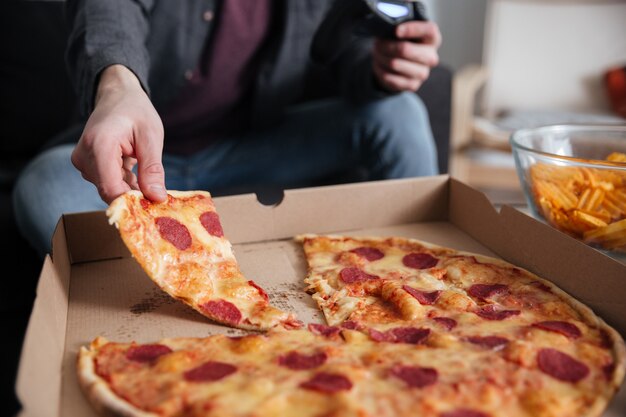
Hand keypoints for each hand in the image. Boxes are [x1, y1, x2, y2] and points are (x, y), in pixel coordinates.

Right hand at [71, 65, 166, 203]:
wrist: (117, 96)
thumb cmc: (136, 112)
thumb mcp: (151, 137)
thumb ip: (152, 170)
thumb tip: (157, 198)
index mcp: (100, 145)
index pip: (111, 189)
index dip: (133, 202)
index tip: (155, 204)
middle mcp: (84, 156)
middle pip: (110, 192)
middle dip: (135, 196)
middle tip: (158, 192)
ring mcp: (82, 162)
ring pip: (109, 189)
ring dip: (131, 188)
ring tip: (146, 172)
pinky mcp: (85, 166)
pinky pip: (107, 183)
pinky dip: (124, 183)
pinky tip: (136, 171)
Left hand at [372, 20, 441, 91]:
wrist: (399, 67)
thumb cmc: (401, 43)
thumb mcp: (402, 33)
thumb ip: (399, 29)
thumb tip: (388, 32)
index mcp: (432, 39)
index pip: (429, 30)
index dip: (412, 29)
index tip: (396, 31)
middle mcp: (431, 57)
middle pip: (405, 49)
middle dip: (386, 46)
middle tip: (377, 44)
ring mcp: (423, 73)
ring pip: (394, 64)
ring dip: (381, 57)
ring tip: (377, 53)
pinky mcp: (412, 85)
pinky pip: (390, 78)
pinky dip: (380, 70)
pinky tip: (379, 65)